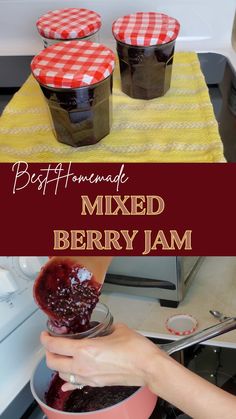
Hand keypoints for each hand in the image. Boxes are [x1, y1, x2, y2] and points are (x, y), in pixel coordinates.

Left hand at [40, 323, 159, 391]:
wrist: (149, 367)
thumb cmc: (136, 349)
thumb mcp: (118, 329)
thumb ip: (105, 329)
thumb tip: (103, 330)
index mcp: (86, 350)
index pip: (55, 346)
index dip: (46, 339)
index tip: (45, 334)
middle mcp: (83, 366)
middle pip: (53, 363)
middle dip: (48, 353)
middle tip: (51, 344)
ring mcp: (89, 378)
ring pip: (62, 375)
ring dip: (59, 365)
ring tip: (63, 356)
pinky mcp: (96, 384)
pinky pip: (75, 385)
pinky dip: (69, 382)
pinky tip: (68, 381)